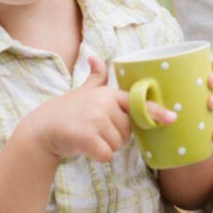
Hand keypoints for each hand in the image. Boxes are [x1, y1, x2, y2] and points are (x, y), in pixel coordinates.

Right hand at [18, 56, 174, 161]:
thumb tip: (94, 57)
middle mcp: (105, 104)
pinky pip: (106, 154)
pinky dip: (98, 156)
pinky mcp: (87, 137)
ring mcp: (96, 120)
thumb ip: (95, 77)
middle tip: (97, 130)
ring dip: (107, 146)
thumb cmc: (67, 111)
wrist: (40, 129)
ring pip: (118, 144)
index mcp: (109, 94)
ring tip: (90, 137)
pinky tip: (86, 147)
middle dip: (116, 136)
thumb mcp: (83, 91)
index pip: (137, 103)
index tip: (171, 118)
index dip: (155, 112)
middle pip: (128, 130)